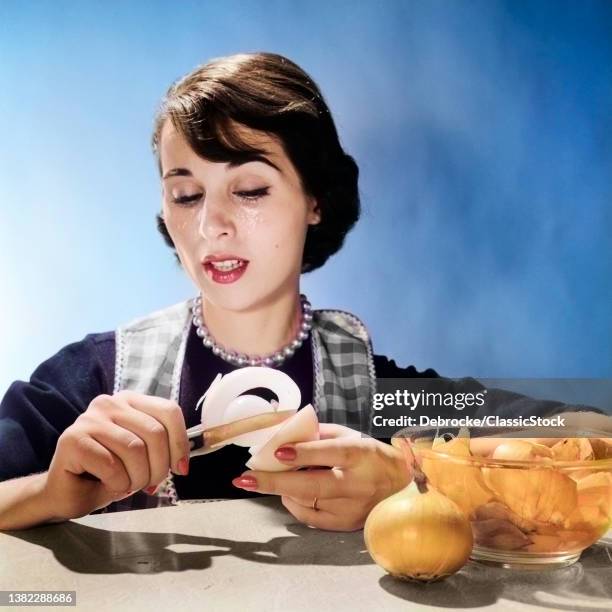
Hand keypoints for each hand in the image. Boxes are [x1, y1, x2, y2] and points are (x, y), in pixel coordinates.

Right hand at [43, 391, 189, 520]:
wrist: (64, 494)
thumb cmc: (107, 474)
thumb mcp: (142, 456)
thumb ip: (161, 448)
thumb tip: (183, 461)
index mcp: (131, 401)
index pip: (169, 411)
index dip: (180, 443)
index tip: (181, 469)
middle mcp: (110, 403)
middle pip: (155, 433)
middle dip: (159, 467)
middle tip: (148, 485)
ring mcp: (89, 419)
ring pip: (135, 449)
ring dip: (137, 478)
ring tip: (127, 485)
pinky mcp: (73, 439)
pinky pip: (112, 465)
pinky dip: (118, 483)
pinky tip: (109, 485)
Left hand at [232, 423, 409, 530]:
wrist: (403, 488)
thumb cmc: (372, 456)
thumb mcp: (351, 436)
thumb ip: (319, 435)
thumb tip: (284, 435)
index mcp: (361, 454)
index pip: (332, 453)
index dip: (305, 453)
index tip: (278, 452)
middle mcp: (357, 483)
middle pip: (312, 485)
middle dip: (274, 482)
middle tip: (244, 479)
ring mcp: (351, 508)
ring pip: (305, 502)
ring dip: (280, 488)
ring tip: (268, 477)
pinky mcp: (345, 525)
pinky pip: (309, 516)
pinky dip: (293, 502)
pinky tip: (289, 491)